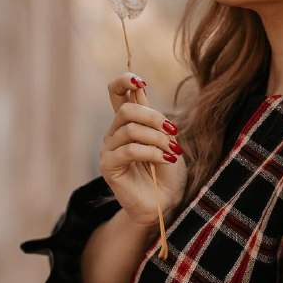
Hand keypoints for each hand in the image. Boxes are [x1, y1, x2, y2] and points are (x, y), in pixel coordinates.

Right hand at [99, 73, 187, 227]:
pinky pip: (129, 150)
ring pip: (130, 130)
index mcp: (129, 122)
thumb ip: (154, 116)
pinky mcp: (109, 166)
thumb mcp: (168, 138)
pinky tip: (166, 159)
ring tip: (172, 152)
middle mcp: (115, 132)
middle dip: (153, 117)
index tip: (141, 82)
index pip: (116, 92)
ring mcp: (109, 149)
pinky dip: (152, 152)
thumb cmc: (169, 171)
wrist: (167, 201)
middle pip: (126, 110)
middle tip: (173, 130)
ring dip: (157, 139)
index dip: (124, 81)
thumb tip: (140, 88)